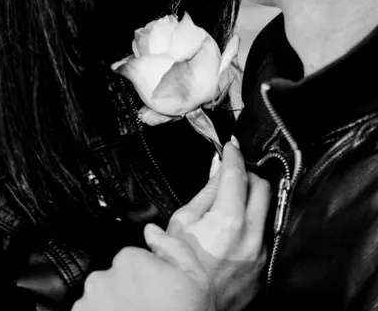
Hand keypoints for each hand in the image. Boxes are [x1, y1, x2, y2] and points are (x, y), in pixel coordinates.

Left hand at [72, 245, 212, 310]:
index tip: (156, 291)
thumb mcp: (195, 278)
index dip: (147, 275)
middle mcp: (102, 277)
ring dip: (113, 305)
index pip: (133, 258)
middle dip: (127, 289)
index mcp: (129, 259)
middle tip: (146, 308)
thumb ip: (173, 247)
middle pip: (115, 277)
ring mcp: (87, 302)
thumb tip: (151, 230)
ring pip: (101, 296)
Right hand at [144, 141, 270, 310]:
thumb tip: (218, 171)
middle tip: (234, 173)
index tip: (231, 147)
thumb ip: (206, 193)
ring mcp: (260, 252)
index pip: (237, 174)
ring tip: (233, 201)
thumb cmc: (177, 265)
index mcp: (228, 219)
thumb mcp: (183, 220)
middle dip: (248, 174)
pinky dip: (252, 225)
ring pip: (266, 211)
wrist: (185, 305)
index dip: (234, 156)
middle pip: (261, 187)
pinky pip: (263, 235)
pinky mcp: (262, 267)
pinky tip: (235, 228)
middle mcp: (251, 234)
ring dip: (252, 199)